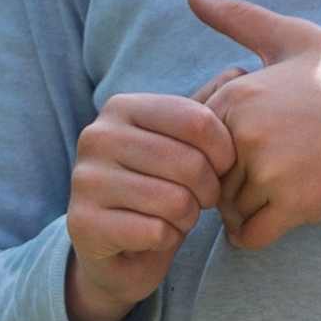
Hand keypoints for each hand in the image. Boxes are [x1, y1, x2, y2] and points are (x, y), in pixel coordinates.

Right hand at [65, 91, 235, 320]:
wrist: (117, 250)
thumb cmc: (157, 190)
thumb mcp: (181, 146)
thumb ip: (204, 111)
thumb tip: (238, 69)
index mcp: (120, 107)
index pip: (196, 120)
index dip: (225, 151)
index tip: (224, 169)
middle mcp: (96, 136)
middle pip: (188, 162)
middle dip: (209, 189)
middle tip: (203, 200)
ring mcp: (84, 180)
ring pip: (174, 201)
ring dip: (188, 217)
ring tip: (179, 216)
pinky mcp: (82, 223)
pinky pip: (155, 232)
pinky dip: (167, 239)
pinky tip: (156, 236)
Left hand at [191, 0, 320, 245]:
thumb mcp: (293, 37)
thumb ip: (238, 19)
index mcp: (235, 95)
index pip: (193, 142)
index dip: (218, 147)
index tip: (250, 142)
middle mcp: (244, 133)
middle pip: (209, 179)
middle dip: (230, 182)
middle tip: (271, 169)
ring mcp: (268, 170)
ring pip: (228, 211)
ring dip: (246, 209)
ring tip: (283, 186)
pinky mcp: (293, 204)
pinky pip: (250, 236)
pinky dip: (258, 233)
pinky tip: (282, 213)